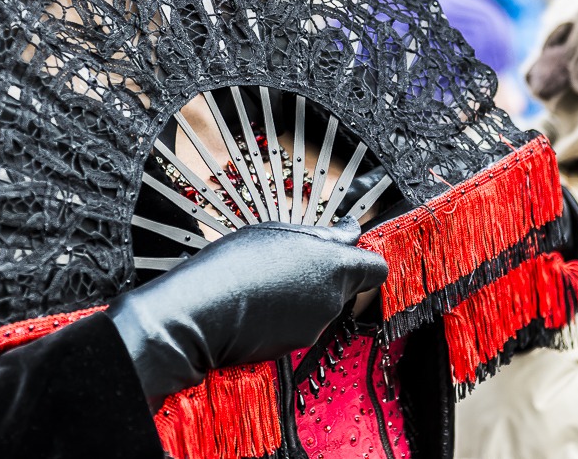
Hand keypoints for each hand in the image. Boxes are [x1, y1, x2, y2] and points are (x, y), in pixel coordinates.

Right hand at [107, 216, 387, 406]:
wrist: (203, 311)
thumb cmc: (235, 264)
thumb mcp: (277, 232)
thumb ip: (320, 236)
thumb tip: (347, 234)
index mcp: (333, 266)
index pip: (375, 266)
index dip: (361, 254)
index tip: (345, 241)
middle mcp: (332, 299)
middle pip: (347, 284)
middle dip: (328, 271)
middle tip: (294, 256)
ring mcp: (315, 325)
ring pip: (323, 302)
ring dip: (305, 289)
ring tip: (269, 276)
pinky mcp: (295, 344)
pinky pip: (303, 320)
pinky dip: (289, 310)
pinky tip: (262, 298)